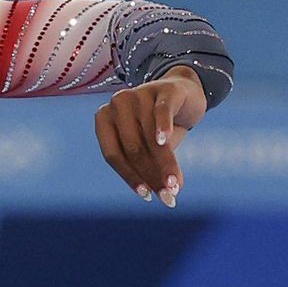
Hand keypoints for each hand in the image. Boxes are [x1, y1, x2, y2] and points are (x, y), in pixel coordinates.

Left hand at [94, 65, 208, 205]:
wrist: (183, 92)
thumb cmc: (158, 126)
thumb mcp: (150, 147)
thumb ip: (153, 167)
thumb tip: (168, 196)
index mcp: (104, 119)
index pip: (113, 154)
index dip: (130, 176)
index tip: (146, 196)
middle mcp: (118, 104)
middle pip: (133, 148)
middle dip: (152, 175)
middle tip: (169, 196)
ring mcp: (140, 94)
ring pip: (150, 137)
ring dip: (165, 164)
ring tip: (176, 184)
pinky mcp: (164, 90)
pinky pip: (161, 112)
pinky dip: (162, 127)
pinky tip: (165, 142)